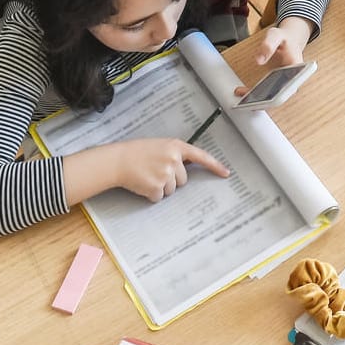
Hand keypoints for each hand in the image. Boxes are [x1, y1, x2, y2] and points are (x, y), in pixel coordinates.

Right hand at [113, 137, 228, 201]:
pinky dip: (151, 194)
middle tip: (155, 171)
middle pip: (183, 180)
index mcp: (176, 146)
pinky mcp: (157, 187)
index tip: (226, 174)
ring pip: (172, 190)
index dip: (214, 166)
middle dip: (171, 179)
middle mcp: (174, 159)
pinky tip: (143, 184)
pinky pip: (160, 197)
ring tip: (147, 176)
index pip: (201, 156)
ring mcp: (166, 174)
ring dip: (161, 187)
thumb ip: (175, 155)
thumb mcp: (160, 146)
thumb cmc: (137, 153)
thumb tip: (186, 169)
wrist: (118, 160)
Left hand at [232, 17, 312, 95]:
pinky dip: (256, 94)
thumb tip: (259, 60)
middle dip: (263, 101)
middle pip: (280, 97)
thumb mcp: (276, 36)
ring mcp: (286, 84)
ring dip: (257, 100)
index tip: (261, 97)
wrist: (289, 40)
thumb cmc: (284, 39)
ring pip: (273, 98)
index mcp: (296, 68)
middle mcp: (293, 79)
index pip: (288, 87)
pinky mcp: (279, 85)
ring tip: (241, 93)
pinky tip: (243, 91)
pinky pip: (269, 94)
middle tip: (245, 98)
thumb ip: (268, 45)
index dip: (276, 96)